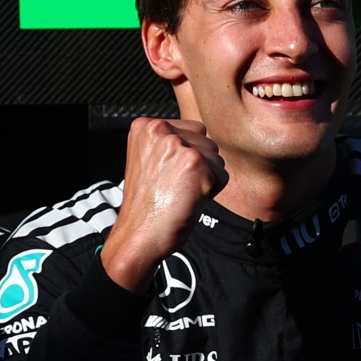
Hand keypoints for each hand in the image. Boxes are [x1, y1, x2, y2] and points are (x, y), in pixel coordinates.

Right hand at [99, 119, 226, 291]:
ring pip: (216, 158)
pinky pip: (222, 176)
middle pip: (207, 142)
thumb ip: (170, 142)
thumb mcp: (149, 160)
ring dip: (205, 179)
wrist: (138, 235)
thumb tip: (201, 137)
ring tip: (179, 192)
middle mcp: (160, 130)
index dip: (187, 157)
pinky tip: (187, 199)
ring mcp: (177, 144)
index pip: (193, 130)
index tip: (167, 175)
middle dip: (198, 167)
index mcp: (146, 126)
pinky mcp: (195, 162)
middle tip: (173, 186)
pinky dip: (210, 193)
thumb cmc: (146, 205)